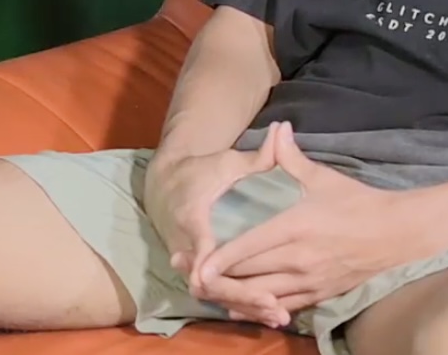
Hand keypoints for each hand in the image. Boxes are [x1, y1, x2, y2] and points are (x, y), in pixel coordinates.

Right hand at [142, 127, 282, 314]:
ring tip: (279, 316)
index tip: (217, 277)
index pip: (199, 243)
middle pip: (209, 280)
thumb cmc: (200, 172)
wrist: (165, 186)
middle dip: (240, 294)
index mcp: (192, 216)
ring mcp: (190, 263)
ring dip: (245, 305)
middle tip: (272, 305)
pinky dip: (241, 305)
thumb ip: (258, 155)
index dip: (207, 261)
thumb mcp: (226, 162)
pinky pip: (218, 295)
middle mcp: (186, 245)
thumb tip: (282, 130)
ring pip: (215, 293)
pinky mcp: (197, 273)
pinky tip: (270, 315)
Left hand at [190, 126, 421, 324]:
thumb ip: (291, 157)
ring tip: (212, 293)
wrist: (395, 233)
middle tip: (193, 276)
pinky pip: (284, 306)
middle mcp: (298, 258)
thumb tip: (278, 127)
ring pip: (263, 295)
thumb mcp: (323, 177)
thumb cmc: (357, 202)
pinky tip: (244, 307)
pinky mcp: (320, 294)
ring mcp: (309, 280)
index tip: (197, 266)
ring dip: (237, 296)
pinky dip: (261, 307)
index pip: (249, 247)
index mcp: (294, 227)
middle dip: (220, 278)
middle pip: (249, 275)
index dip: (220, 259)